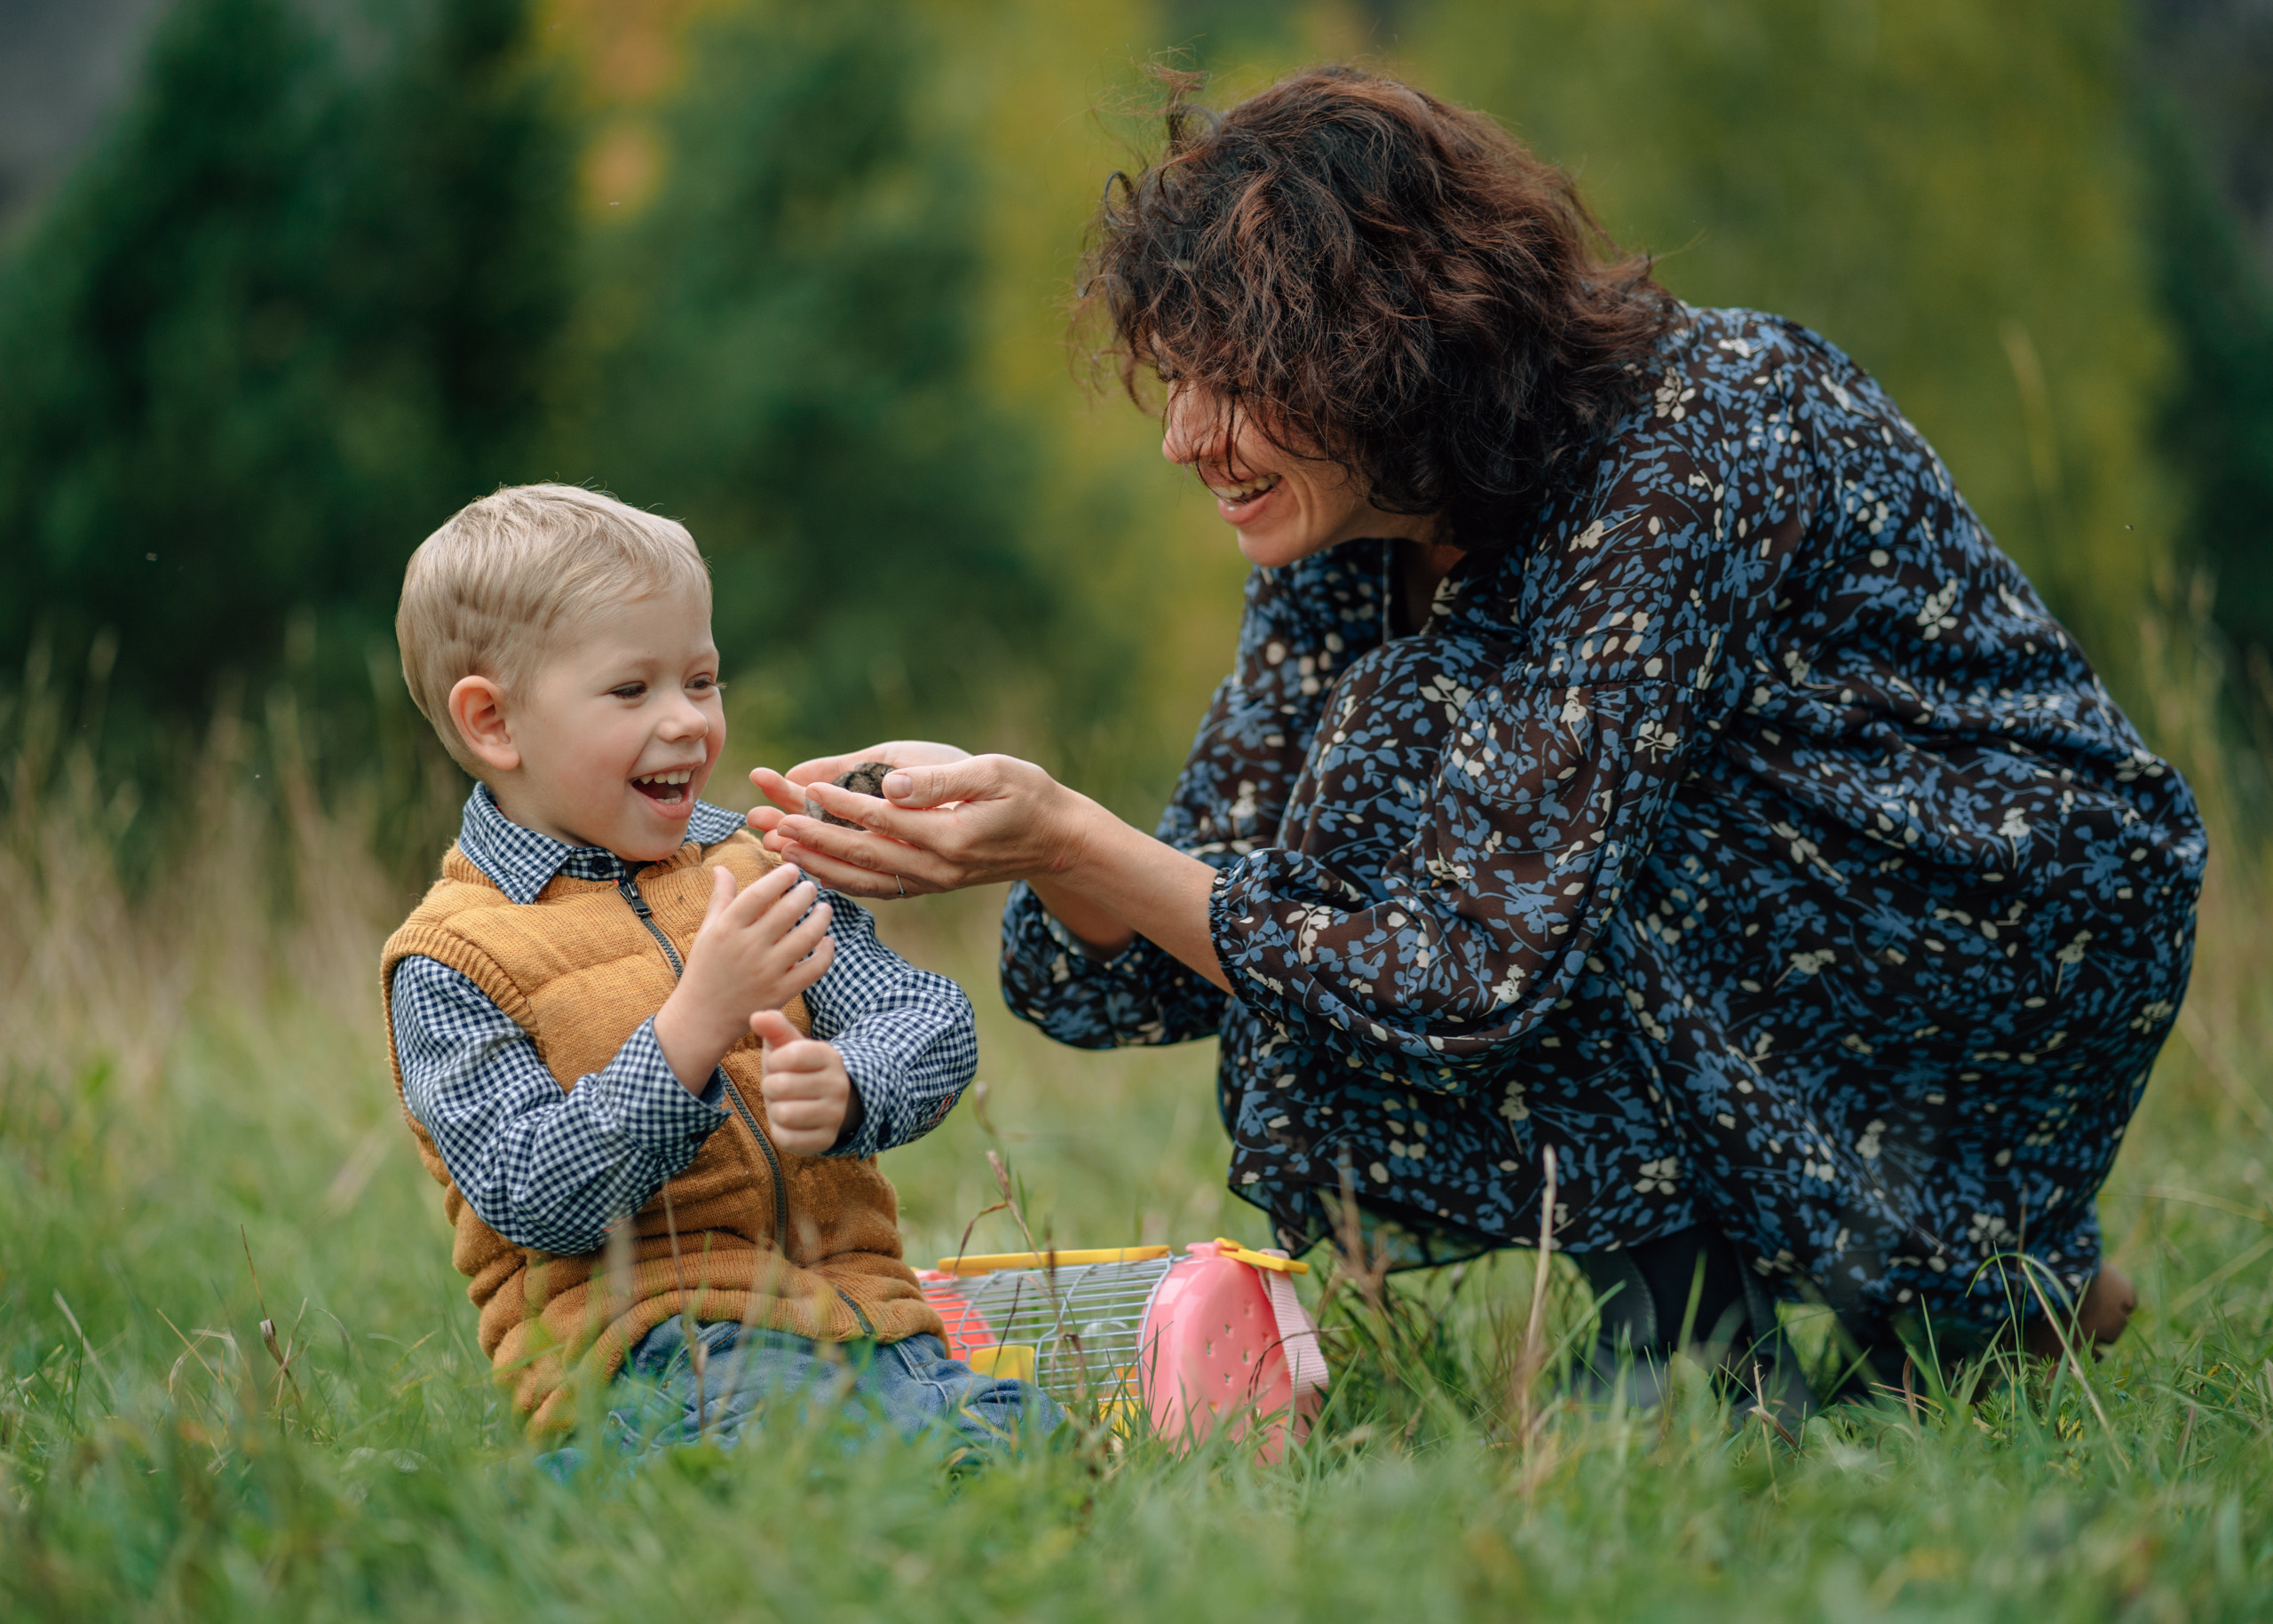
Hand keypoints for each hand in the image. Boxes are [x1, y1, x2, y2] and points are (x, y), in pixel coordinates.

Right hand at [653, 864, 833, 1090]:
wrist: (702, 1018)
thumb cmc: (705, 970)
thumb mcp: (707, 932)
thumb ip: (720, 899)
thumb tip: (721, 867)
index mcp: (727, 929)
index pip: (759, 894)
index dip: (780, 878)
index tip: (792, 869)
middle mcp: (748, 947)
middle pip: (788, 911)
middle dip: (805, 894)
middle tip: (811, 887)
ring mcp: (767, 971)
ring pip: (806, 937)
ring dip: (821, 918)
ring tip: (824, 909)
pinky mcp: (781, 992)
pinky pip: (814, 968)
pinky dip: (826, 952)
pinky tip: (827, 941)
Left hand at [747, 751, 1089, 900]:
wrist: (1058, 839)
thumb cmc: (1030, 794)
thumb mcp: (995, 773)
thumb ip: (940, 783)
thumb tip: (889, 786)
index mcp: (949, 839)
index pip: (880, 821)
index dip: (837, 805)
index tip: (799, 787)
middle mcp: (935, 870)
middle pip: (858, 856)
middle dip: (807, 837)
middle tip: (764, 821)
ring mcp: (930, 883)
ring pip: (860, 878)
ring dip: (813, 862)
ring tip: (772, 845)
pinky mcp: (928, 885)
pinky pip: (873, 887)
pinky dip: (838, 877)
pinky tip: (810, 866)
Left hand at [751, 1009, 852, 1154]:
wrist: (823, 1102)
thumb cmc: (797, 1068)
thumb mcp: (788, 1045)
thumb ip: (774, 1027)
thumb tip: (756, 1016)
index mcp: (829, 1057)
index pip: (790, 1055)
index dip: (774, 1061)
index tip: (779, 1064)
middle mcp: (838, 1085)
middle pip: (781, 1086)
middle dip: (770, 1087)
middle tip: (780, 1087)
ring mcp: (835, 1115)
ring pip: (783, 1114)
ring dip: (774, 1109)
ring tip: (785, 1104)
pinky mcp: (826, 1140)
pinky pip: (787, 1139)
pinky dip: (780, 1131)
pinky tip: (790, 1123)